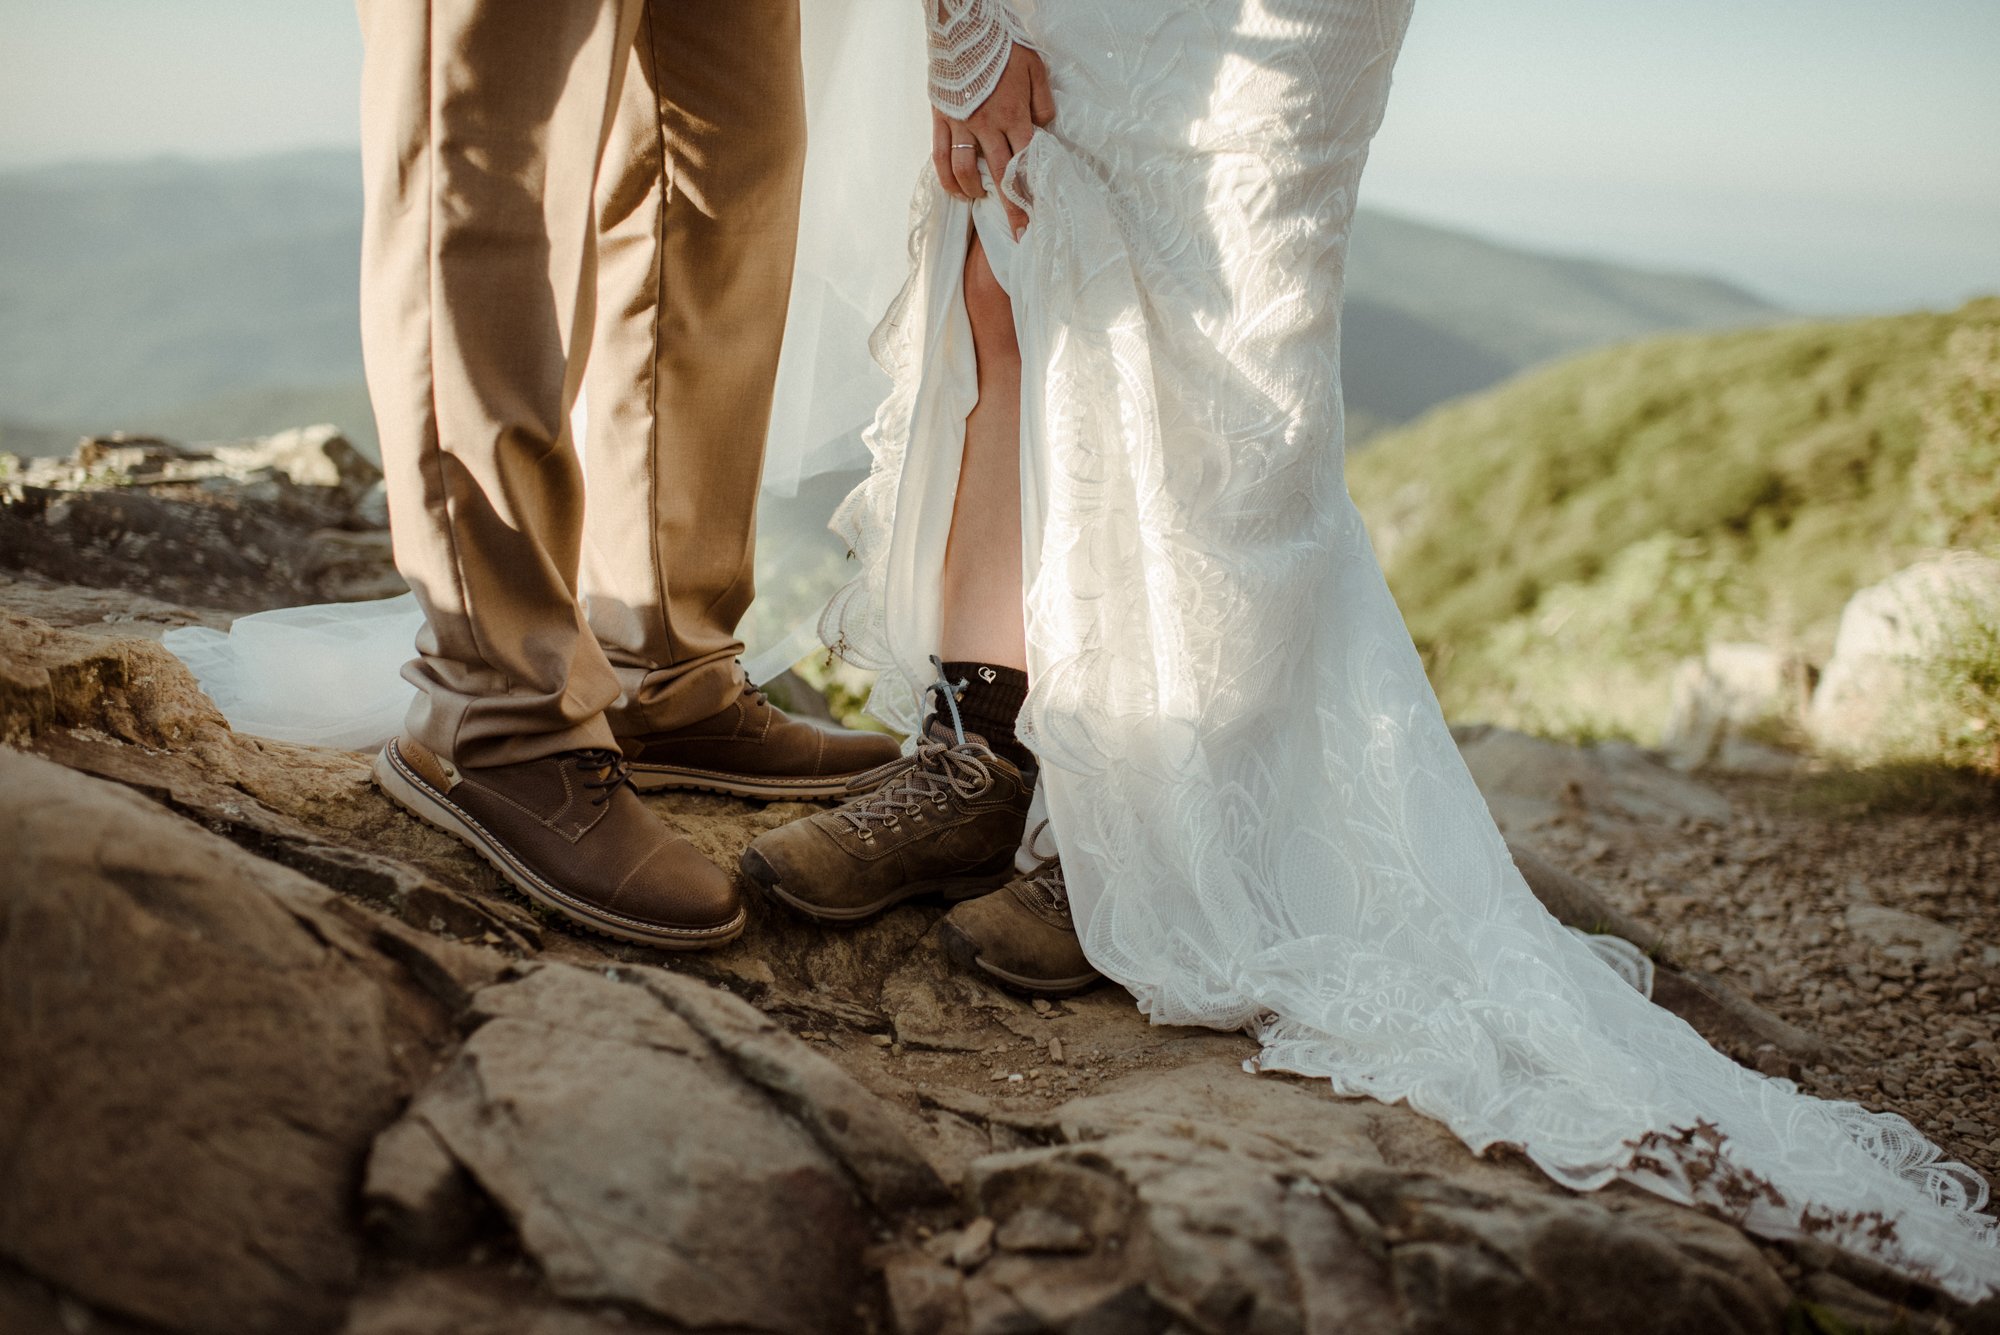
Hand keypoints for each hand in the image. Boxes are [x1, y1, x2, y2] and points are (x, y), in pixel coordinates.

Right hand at [930, 43, 1055, 235]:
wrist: (962, 28)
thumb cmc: (1001, 47)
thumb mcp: (1035, 68)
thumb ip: (1042, 102)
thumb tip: (1044, 129)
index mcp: (1013, 114)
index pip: (1028, 160)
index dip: (1035, 188)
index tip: (1042, 211)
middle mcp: (987, 125)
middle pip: (1002, 174)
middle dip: (1013, 206)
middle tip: (1020, 231)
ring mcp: (961, 125)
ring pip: (966, 170)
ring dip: (975, 192)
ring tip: (981, 202)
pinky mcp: (941, 120)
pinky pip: (941, 156)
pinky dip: (948, 178)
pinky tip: (956, 191)